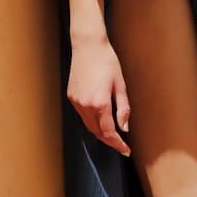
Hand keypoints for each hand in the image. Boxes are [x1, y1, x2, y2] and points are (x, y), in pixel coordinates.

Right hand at [66, 36, 130, 155]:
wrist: (88, 45)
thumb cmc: (107, 61)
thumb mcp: (120, 85)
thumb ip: (123, 109)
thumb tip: (124, 128)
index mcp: (99, 103)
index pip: (109, 132)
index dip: (118, 144)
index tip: (125, 150)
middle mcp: (85, 105)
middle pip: (97, 132)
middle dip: (109, 140)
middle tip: (121, 144)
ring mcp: (76, 101)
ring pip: (88, 125)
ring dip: (100, 132)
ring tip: (112, 133)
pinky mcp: (71, 96)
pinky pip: (82, 115)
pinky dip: (91, 120)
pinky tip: (100, 117)